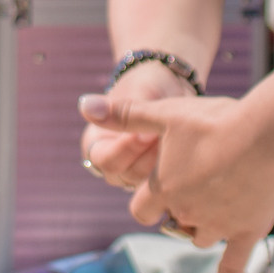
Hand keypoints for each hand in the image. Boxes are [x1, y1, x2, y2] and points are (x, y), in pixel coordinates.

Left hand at [78, 90, 273, 272]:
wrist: (266, 135)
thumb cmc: (213, 121)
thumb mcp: (163, 112)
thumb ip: (123, 114)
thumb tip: (82, 105)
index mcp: (162, 187)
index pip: (141, 208)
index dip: (147, 199)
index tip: (158, 188)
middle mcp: (186, 212)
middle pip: (173, 222)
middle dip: (179, 208)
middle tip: (196, 185)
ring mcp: (217, 225)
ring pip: (199, 238)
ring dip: (200, 227)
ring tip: (214, 205)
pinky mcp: (247, 232)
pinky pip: (232, 268)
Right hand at [80, 60, 194, 191]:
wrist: (172, 90)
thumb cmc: (148, 86)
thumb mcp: (138, 93)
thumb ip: (121, 107)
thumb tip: (84, 106)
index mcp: (96, 143)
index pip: (105, 160)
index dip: (126, 149)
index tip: (147, 132)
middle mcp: (112, 163)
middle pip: (126, 176)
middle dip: (149, 158)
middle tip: (167, 138)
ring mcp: (135, 173)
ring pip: (147, 186)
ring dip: (165, 165)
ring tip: (181, 143)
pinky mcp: (158, 178)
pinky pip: (167, 185)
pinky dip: (178, 171)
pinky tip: (190, 153)